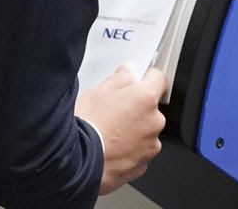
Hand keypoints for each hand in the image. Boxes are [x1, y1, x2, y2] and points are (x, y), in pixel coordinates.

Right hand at [76, 66, 166, 193]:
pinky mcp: (143, 164)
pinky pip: (139, 151)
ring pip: (145, 131)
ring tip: (108, 131)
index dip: (147, 77)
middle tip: (112, 110)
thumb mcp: (98, 91)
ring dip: (133, 130)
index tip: (139, 79)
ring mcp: (150, 145)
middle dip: (136, 108)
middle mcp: (154, 122)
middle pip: (151, 108)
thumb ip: (119, 78)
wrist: (78, 161)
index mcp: (145, 99)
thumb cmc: (87, 125)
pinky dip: (129, 149)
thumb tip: (127, 74)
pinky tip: (110, 146)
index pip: (158, 79)